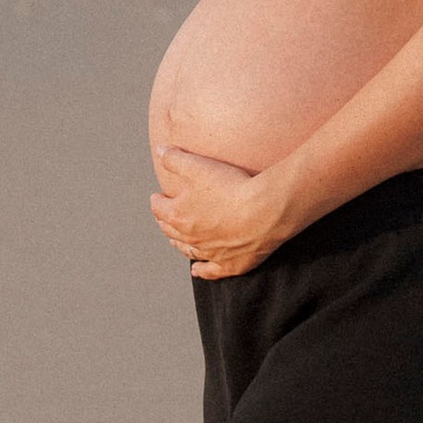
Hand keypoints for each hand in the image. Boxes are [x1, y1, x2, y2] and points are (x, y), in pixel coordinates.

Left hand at [151, 146, 286, 278]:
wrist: (265, 211)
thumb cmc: (232, 188)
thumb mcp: (198, 165)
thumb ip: (175, 158)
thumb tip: (160, 151)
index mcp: (178, 215)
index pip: (158, 208)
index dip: (157, 200)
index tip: (158, 196)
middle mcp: (190, 238)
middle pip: (170, 231)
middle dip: (165, 222)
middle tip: (165, 216)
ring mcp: (209, 253)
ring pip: (187, 250)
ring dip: (179, 244)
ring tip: (175, 240)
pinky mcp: (230, 264)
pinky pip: (211, 271)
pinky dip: (201, 271)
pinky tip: (197, 270)